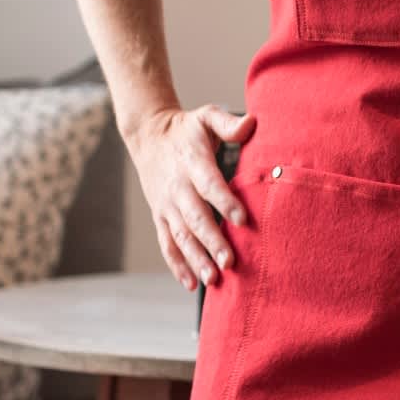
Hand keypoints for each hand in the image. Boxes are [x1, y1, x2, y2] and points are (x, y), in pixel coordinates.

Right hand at [127, 103, 256, 288]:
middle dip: (212, 241)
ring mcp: (167, 205)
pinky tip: (191, 284)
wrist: (148, 135)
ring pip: (181, 236)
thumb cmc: (187, 128)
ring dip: (196, 259)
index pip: (210, 185)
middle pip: (196, 218)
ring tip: (213, 280)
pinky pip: (167, 244)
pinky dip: (177, 264)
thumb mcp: (206, 116)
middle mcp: (178, 187)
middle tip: (230, 262)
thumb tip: (252, 123)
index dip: (225, 202)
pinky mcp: (161, 216)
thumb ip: (228, 122)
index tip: (243, 220)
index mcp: (192, 162)